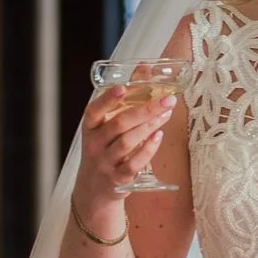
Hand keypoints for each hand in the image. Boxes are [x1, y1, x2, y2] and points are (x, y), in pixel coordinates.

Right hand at [76, 84, 178, 199]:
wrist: (94, 190)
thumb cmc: (105, 150)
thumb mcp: (106, 127)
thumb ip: (126, 99)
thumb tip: (145, 68)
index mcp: (90, 128)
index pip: (94, 111)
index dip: (107, 99)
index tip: (121, 87)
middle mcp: (94, 144)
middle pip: (119, 124)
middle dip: (145, 110)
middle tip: (167, 99)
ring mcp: (105, 163)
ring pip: (127, 142)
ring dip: (149, 126)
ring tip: (166, 114)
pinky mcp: (117, 179)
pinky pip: (133, 164)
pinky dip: (147, 150)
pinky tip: (158, 136)